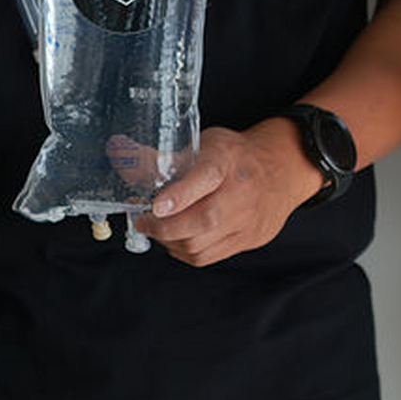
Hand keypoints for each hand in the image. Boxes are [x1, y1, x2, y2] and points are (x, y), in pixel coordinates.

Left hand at [134, 122, 320, 266]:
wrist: (281, 170)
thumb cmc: (235, 155)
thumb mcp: (204, 143)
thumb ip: (165, 155)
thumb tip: (119, 151)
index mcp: (226, 160)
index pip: (204, 177)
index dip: (178, 194)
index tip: (156, 205)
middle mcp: (240, 192)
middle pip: (202, 219)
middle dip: (163, 226)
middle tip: (143, 220)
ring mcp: (246, 220)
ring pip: (200, 244)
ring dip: (170, 241)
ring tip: (158, 228)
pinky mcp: (247, 240)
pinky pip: (207, 256)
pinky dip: (185, 251)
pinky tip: (177, 239)